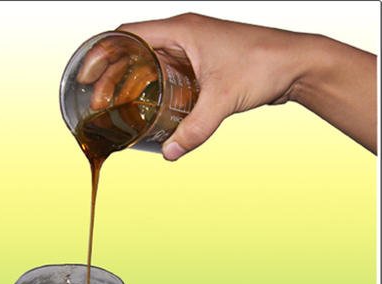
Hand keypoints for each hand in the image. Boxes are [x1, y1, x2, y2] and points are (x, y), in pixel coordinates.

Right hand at [80, 13, 375, 158]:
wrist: (296, 64)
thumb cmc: (264, 66)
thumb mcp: (223, 100)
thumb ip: (196, 129)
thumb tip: (170, 154)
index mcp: (181, 31)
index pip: (128, 34)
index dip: (102, 53)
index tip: (86, 74)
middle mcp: (183, 35)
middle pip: (134, 50)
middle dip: (112, 74)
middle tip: (98, 101)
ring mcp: (193, 48)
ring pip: (151, 61)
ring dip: (132, 81)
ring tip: (117, 106)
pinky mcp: (202, 62)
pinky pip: (169, 71)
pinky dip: (154, 86)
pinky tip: (150, 107)